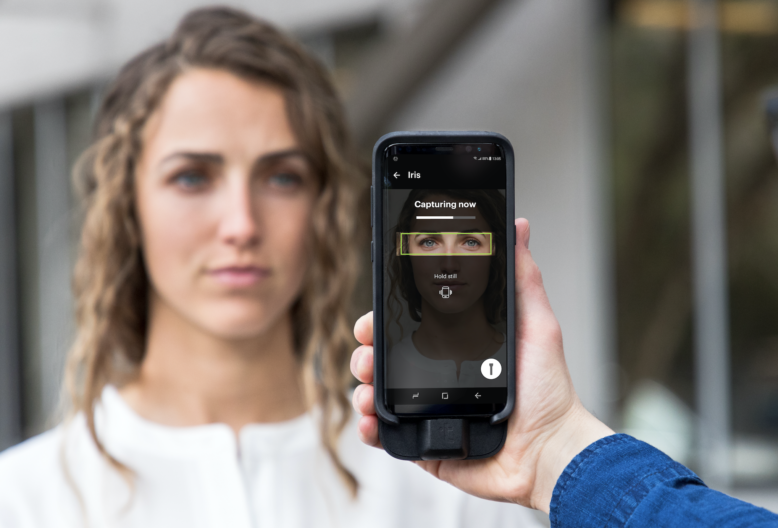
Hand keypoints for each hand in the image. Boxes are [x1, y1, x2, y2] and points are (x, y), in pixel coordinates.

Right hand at [350, 218, 612, 512]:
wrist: (548, 450)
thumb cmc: (547, 391)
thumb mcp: (536, 325)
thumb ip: (522, 278)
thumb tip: (520, 227)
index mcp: (455, 346)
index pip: (409, 325)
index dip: (386, 317)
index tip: (377, 313)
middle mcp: (436, 375)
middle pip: (384, 357)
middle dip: (366, 351)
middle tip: (369, 352)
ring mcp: (427, 408)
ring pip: (376, 392)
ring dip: (362, 386)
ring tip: (369, 388)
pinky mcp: (423, 443)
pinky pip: (386, 434)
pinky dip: (370, 426)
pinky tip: (372, 419)